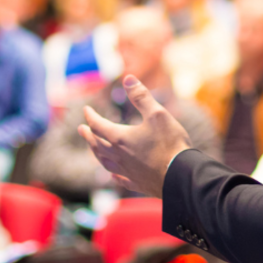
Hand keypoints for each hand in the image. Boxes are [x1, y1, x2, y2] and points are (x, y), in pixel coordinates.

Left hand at [78, 76, 191, 198]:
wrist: (180, 176)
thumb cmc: (170, 143)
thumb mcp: (157, 114)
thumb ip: (141, 96)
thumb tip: (128, 79)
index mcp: (120, 138)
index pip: (98, 125)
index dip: (91, 116)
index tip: (86, 110)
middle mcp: (119, 156)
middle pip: (97, 145)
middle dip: (88, 135)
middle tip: (81, 129)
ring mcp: (127, 171)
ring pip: (105, 162)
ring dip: (96, 153)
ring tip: (93, 149)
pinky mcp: (137, 183)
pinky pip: (120, 179)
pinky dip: (113, 175)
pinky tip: (112, 175)